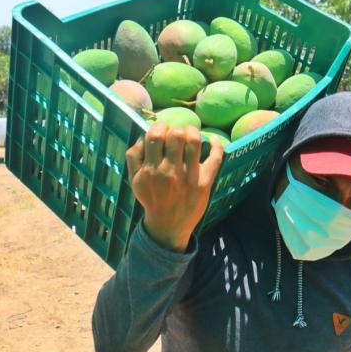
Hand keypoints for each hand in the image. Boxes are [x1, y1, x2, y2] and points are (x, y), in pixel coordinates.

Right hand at [125, 122, 223, 251]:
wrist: (168, 224)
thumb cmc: (152, 197)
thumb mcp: (134, 179)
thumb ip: (134, 156)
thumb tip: (144, 135)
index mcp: (151, 169)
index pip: (155, 135)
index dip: (160, 126)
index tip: (162, 131)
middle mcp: (170, 172)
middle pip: (176, 135)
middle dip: (176, 129)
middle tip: (176, 134)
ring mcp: (189, 176)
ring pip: (194, 141)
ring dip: (193, 132)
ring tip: (190, 135)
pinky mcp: (205, 182)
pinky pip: (215, 158)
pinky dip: (216, 145)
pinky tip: (213, 141)